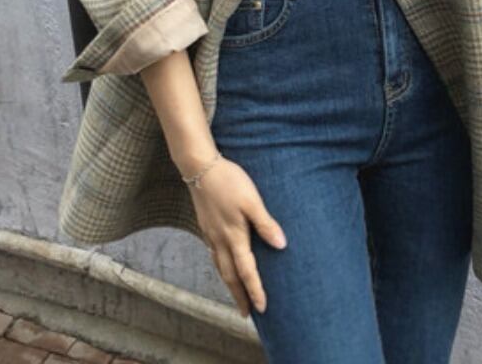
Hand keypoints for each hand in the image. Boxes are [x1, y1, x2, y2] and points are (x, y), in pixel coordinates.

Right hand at [181, 151, 286, 317]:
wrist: (200, 168)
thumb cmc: (229, 181)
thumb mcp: (252, 201)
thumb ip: (265, 223)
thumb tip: (281, 246)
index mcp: (233, 236)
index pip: (246, 271)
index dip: (255, 290)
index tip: (262, 308)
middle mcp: (220, 240)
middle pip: (230, 275)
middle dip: (239, 296)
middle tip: (246, 313)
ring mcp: (210, 233)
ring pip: (219, 266)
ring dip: (229, 283)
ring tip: (236, 295)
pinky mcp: (205, 225)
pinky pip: (213, 254)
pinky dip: (220, 266)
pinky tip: (223, 264)